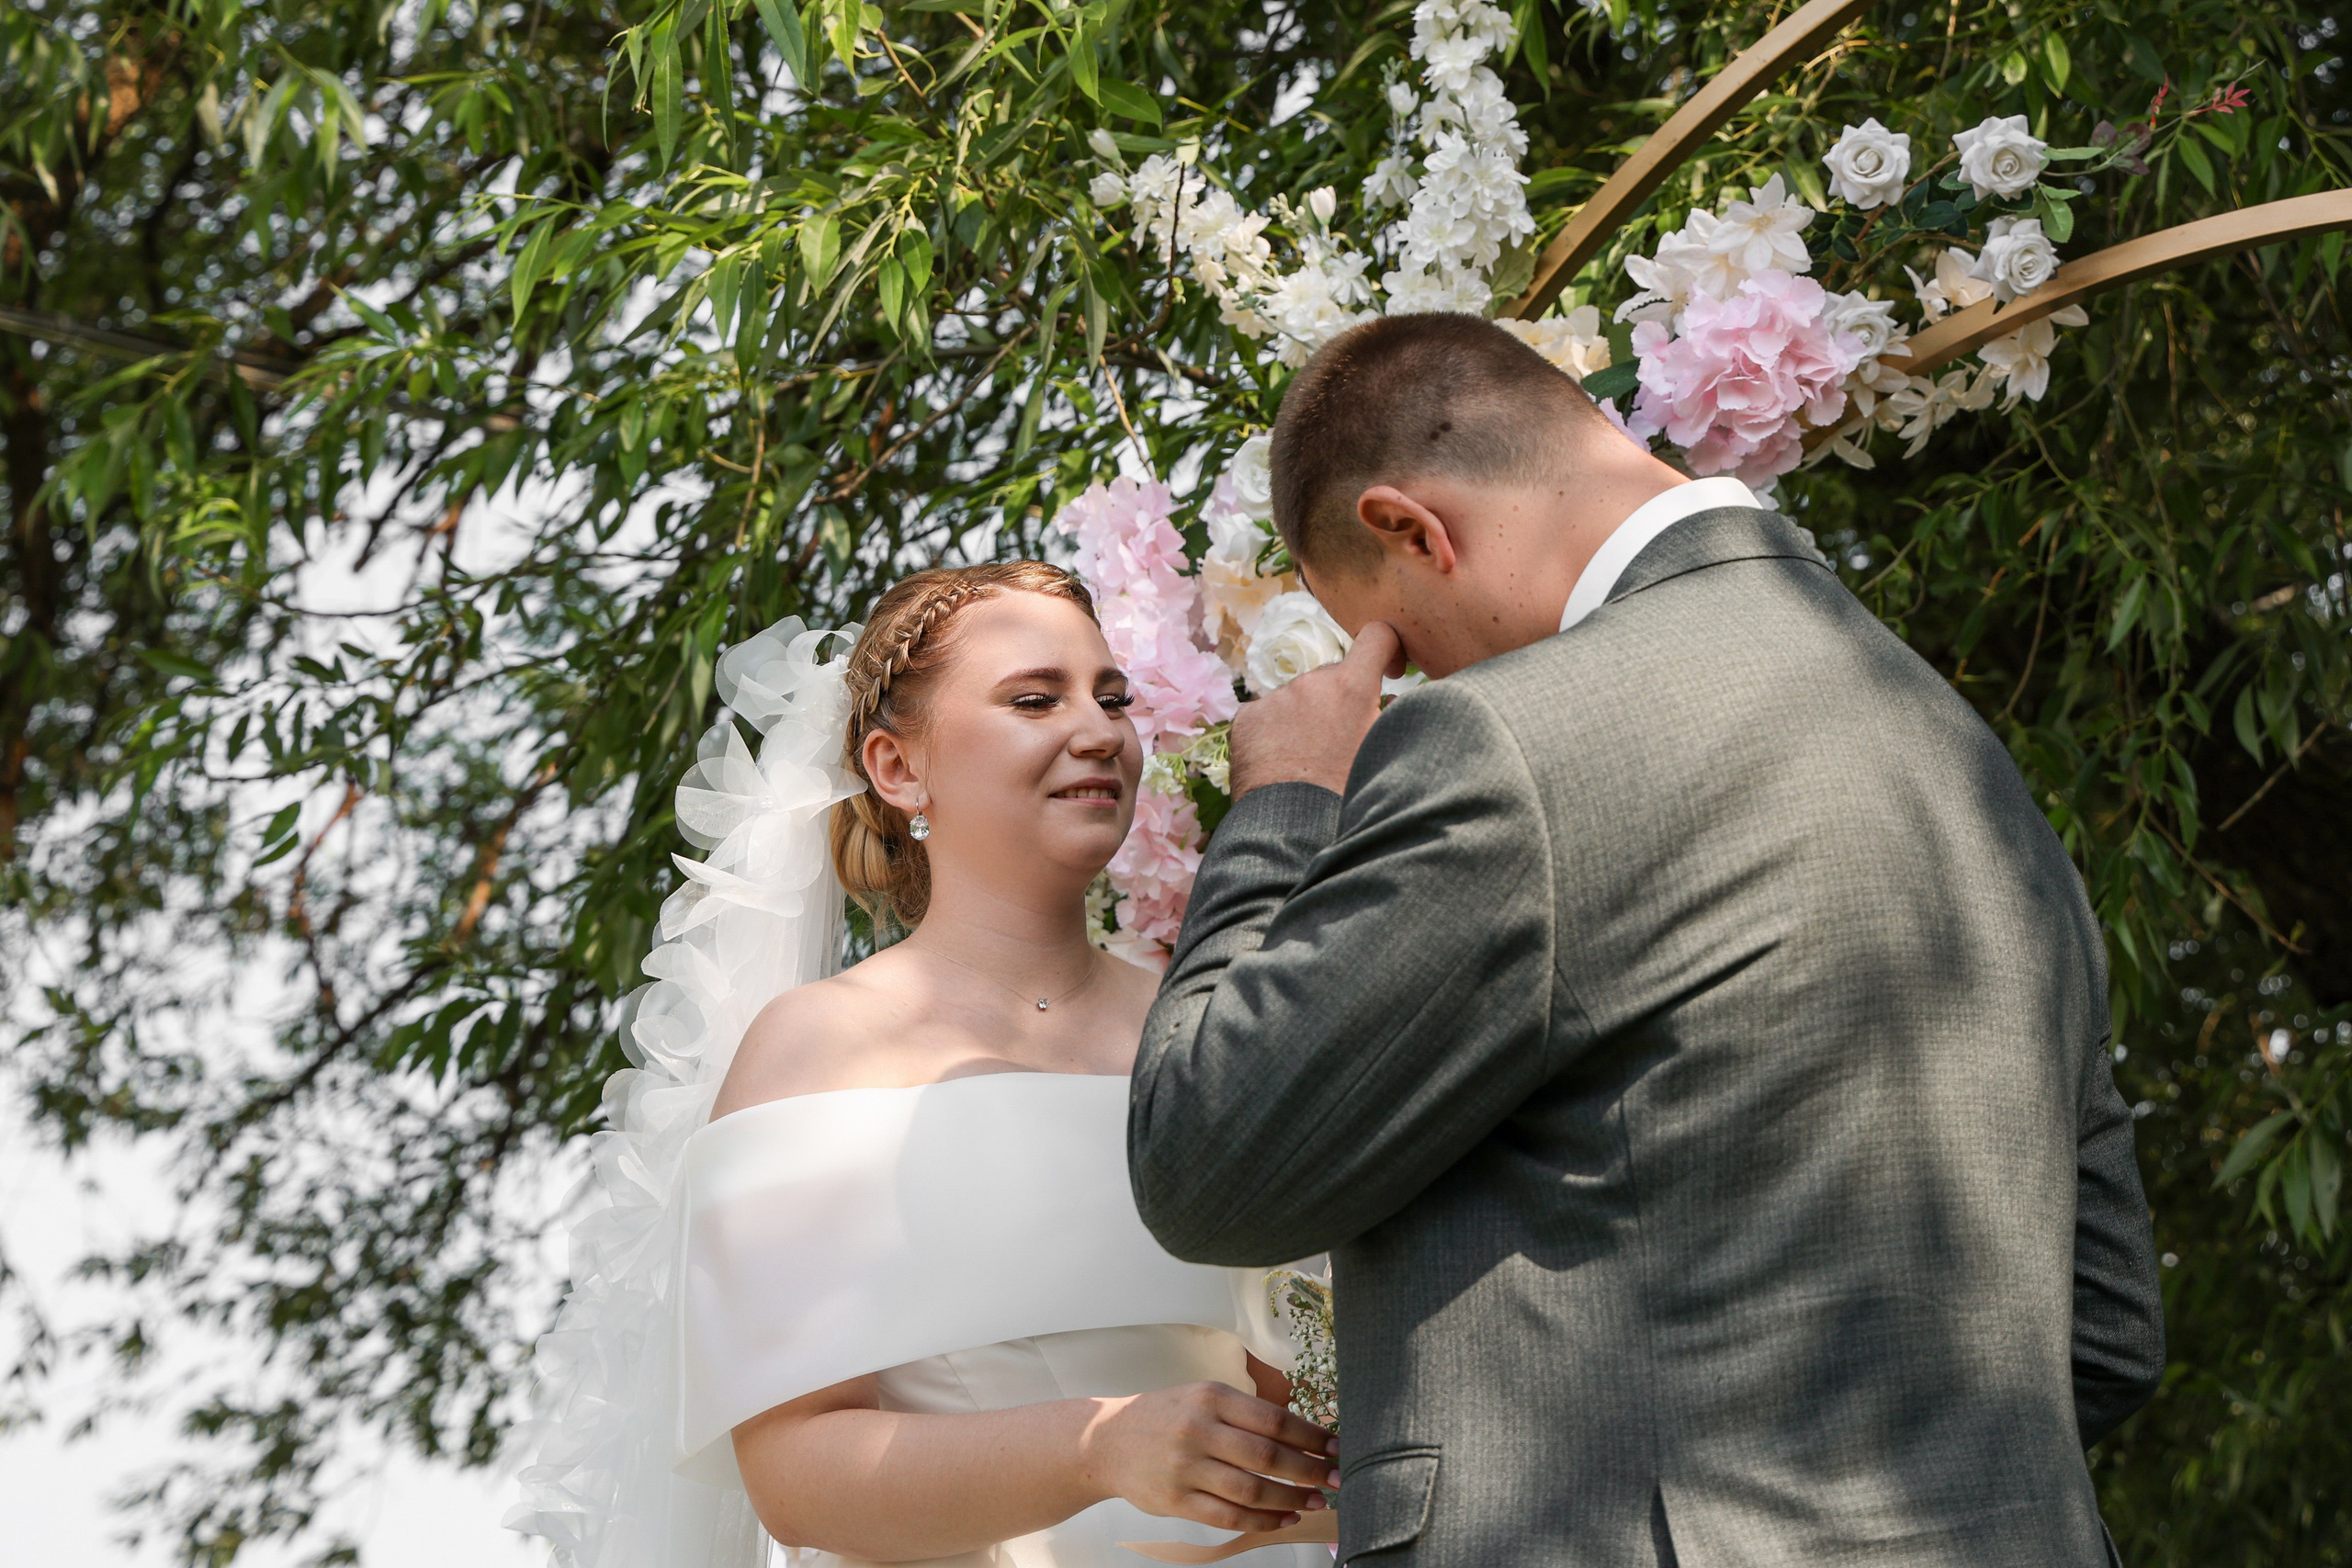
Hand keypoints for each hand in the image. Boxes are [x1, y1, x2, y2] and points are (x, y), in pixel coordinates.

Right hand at [1078, 1380, 1339, 1532]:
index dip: (1312, 1437)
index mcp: (1211, 1397)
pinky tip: (1282, 1519)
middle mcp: (1199, 1429)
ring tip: (1315, 1502)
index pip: (1274, 1419)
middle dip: (1310, 1471)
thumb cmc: (1166, 1417)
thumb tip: (1303, 1436)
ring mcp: (1186, 1467)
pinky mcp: (1176, 1500)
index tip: (1338, 1447)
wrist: (1107, 1441)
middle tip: (1336, 1480)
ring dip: (1291, 1499)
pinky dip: (1262, 1520)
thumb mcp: (1202, 1397)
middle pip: (1268, 1455)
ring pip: (1251, 1489)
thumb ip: (1244, 1413)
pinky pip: (1228, 1516)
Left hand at [1228, 620, 1405, 798]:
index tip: (1386, 673)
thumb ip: (1392, 719)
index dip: (1386, 649)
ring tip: (1309, 765)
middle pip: (1334, 678)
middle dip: (1341, 702)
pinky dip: (1275, 735)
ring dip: (1307, 721)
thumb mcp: (1385, 755)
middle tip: (1341, 746)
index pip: (1377, 636)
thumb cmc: (1348, 798)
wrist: (1291, 831)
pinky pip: (1267, 717)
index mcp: (1352, 687)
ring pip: (1299, 700)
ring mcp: (1275, 698)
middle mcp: (1311, 682)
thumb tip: (1389, 704)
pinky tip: (1282, 767)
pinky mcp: (1247, 719)